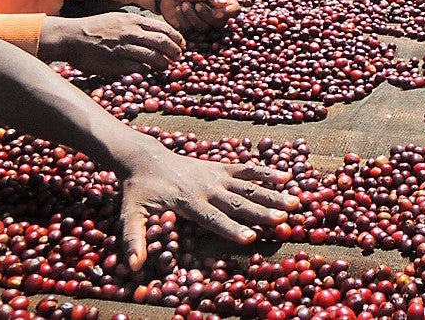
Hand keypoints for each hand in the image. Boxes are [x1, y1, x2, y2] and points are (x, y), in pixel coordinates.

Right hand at [39, 13, 183, 75]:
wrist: (71, 37)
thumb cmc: (96, 28)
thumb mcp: (118, 19)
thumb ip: (136, 25)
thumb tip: (155, 32)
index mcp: (133, 20)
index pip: (163, 28)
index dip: (176, 38)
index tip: (181, 45)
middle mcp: (131, 32)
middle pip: (162, 42)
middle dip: (175, 51)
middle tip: (178, 58)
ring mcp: (123, 48)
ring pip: (153, 56)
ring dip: (163, 63)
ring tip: (166, 67)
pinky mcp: (116, 63)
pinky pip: (138, 68)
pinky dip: (146, 71)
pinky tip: (148, 72)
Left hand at [121, 146, 298, 267]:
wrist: (146, 158)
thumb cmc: (139, 191)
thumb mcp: (131, 214)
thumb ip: (133, 238)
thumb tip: (133, 266)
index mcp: (188, 201)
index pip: (212, 217)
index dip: (231, 228)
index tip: (250, 237)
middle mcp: (206, 187)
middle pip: (237, 201)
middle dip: (261, 211)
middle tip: (283, 219)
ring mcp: (215, 175)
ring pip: (248, 185)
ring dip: (271, 193)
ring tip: (294, 200)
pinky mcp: (220, 167)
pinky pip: (246, 169)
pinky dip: (265, 172)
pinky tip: (285, 176)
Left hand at [157, 0, 240, 33]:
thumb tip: (223, 3)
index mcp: (223, 0)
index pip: (234, 10)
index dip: (227, 14)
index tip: (217, 12)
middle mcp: (216, 14)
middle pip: (220, 23)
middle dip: (207, 14)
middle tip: (197, 4)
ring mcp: (204, 23)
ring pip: (204, 28)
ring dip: (192, 16)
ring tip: (184, 4)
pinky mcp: (191, 30)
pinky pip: (190, 31)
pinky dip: (183, 19)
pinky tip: (178, 9)